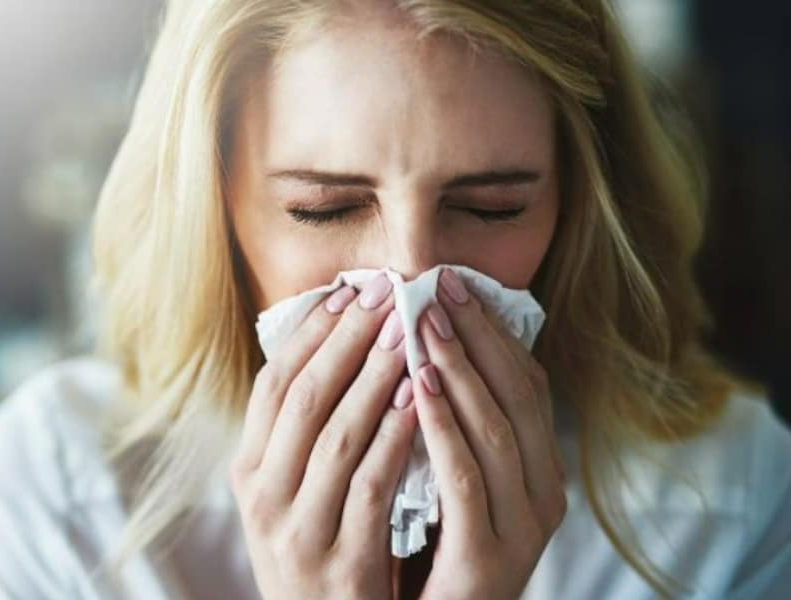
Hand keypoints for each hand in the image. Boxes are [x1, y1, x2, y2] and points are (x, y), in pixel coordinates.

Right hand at [231, 274, 418, 598]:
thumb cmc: (318, 549)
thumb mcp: (289, 495)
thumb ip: (299, 435)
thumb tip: (332, 347)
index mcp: (248, 473)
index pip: (273, 386)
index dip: (310, 334)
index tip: (348, 291)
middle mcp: (263, 498)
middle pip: (304, 398)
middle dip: (347, 340)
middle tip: (385, 295)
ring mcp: (298, 530)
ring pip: (337, 435)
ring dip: (375, 376)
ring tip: (408, 333)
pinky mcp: (341, 560)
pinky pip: (371, 484)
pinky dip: (394, 436)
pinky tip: (420, 399)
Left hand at [411, 267, 567, 598]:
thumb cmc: (432, 555)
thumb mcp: (450, 486)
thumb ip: (451, 430)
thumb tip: (423, 352)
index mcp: (540, 474)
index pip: (527, 385)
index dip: (493, 332)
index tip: (453, 285)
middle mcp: (543, 497)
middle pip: (518, 397)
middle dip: (477, 337)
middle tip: (437, 286)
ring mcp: (520, 530)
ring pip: (496, 430)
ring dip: (457, 369)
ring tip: (422, 321)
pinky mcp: (485, 559)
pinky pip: (465, 478)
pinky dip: (442, 427)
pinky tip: (415, 387)